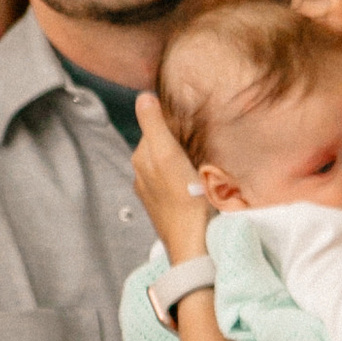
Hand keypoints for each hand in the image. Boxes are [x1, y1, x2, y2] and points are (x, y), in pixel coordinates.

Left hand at [131, 92, 213, 263]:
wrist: (193, 244)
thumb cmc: (183, 198)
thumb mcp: (168, 154)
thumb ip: (154, 124)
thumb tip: (143, 96)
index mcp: (141, 158)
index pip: (155, 127)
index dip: (173, 123)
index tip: (192, 125)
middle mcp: (142, 175)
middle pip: (161, 146)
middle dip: (177, 141)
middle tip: (200, 142)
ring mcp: (154, 194)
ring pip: (168, 165)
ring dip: (182, 160)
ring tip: (201, 163)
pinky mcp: (167, 208)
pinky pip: (175, 183)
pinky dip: (184, 178)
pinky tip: (197, 183)